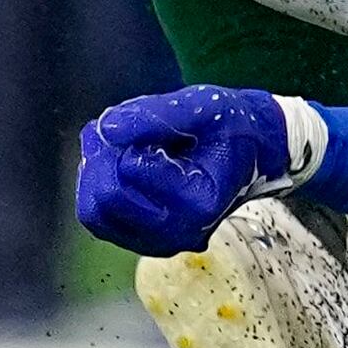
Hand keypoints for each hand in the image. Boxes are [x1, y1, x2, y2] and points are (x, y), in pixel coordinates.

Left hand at [73, 85, 321, 254]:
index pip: (131, 171)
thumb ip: (157, 114)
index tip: (138, 119)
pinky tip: (112, 164)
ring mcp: (162, 241)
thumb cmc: (233, 128)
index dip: (125, 138)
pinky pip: (100, 221)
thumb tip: (108, 127)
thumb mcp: (204, 105)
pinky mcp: (145, 241)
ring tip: (111, 143)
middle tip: (109, 126)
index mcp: (200, 201)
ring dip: (94, 173)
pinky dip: (96, 189)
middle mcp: (181, 232)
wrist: (252, 153)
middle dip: (100, 156)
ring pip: (96, 214)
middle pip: (108, 199)